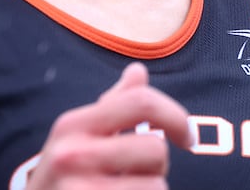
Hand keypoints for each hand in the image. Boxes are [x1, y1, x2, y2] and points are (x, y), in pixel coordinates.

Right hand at [23, 62, 193, 188]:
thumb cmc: (63, 178)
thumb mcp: (76, 138)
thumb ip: (111, 106)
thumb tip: (138, 71)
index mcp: (72, 125)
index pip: (140, 102)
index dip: (176, 116)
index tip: (187, 136)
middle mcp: (72, 154)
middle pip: (155, 149)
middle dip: (157, 166)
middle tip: (137, 176)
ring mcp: (79, 189)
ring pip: (157, 186)